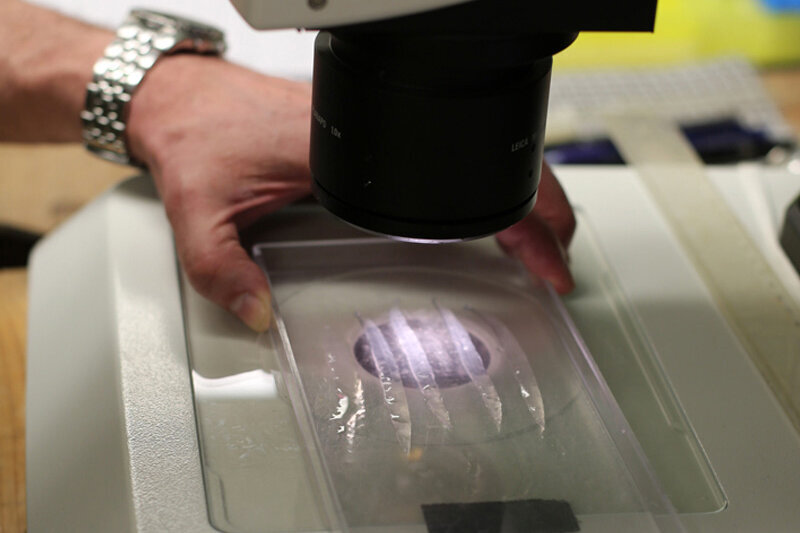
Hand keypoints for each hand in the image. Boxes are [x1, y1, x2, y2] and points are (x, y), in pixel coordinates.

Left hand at [127, 55, 574, 332]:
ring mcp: (376, 128)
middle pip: (487, 164)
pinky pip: (447, 154)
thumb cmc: (198, 134)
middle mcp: (371, 131)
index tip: (543, 255)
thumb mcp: (200, 209)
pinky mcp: (370, 130)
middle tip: (558, 262)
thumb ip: (220, 268)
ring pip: (474, 155)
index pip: (459, 181)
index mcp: (346, 148)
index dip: (518, 218)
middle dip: (540, 214)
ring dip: (519, 196)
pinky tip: (490, 212)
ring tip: (541, 240)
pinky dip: (483, 186)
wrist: (182, 94)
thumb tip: (259, 313)